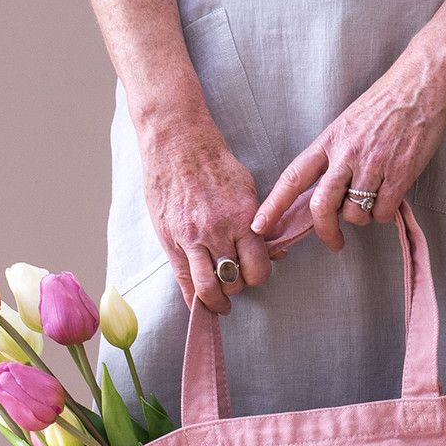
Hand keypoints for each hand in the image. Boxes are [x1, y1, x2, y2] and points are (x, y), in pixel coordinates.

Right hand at [140, 119, 272, 312]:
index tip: (255, 274)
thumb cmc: (215, 163)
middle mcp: (217, 231)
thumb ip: (258, 223)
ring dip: (217, 299)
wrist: (178, 142)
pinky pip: (183, 281)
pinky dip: (193, 298)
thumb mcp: (247, 189)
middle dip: (239, 287)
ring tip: (220, 302)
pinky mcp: (170, 240)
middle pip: (234, 282)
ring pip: (208, 288)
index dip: (259, 275)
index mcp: (241, 218)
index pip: (258, 268)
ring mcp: (191, 238)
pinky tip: (199, 303)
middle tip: (237, 282)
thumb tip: (274, 252)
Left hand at [253, 61, 445, 251]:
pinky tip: (390, 195)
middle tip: (334, 242)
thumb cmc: (384, 104)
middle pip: (322, 206)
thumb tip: (323, 195)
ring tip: (373, 198)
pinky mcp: (398, 174)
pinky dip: (384, 213)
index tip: (259, 226)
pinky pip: (382, 213)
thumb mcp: (347, 124)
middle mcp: (346, 154)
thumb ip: (332, 157)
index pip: (293, 177)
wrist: (421, 84)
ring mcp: (372, 164)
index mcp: (329, 141)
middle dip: (325, 231)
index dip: (274, 205)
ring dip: (362, 217)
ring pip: (354, 213)